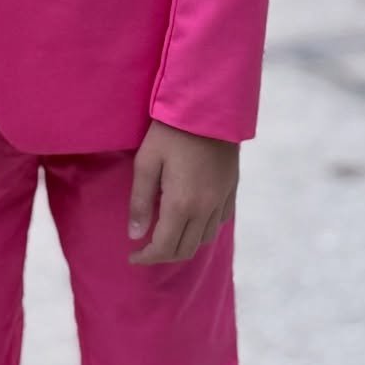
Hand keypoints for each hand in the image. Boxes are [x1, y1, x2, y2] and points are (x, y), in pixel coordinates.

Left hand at [128, 119, 239, 265]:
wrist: (210, 107)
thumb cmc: (171, 131)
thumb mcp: (146, 162)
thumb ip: (140, 201)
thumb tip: (135, 235)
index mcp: (181, 204)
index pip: (164, 247)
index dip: (146, 257)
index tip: (132, 256)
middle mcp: (205, 209)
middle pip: (186, 249)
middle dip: (163, 256)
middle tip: (146, 250)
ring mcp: (222, 200)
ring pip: (204, 239)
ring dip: (184, 244)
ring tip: (166, 236)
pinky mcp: (231, 190)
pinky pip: (219, 222)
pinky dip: (202, 230)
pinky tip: (191, 219)